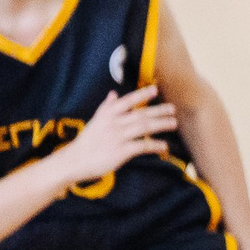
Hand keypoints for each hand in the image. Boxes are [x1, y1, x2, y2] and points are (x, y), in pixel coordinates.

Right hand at [61, 84, 176, 184]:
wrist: (75, 160)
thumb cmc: (88, 141)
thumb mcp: (95, 120)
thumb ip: (106, 107)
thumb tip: (113, 93)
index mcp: (107, 114)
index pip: (127, 101)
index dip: (142, 94)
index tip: (155, 89)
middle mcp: (113, 123)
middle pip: (140, 114)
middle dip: (158, 110)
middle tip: (173, 109)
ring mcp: (117, 137)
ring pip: (144, 127)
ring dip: (161, 124)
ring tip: (174, 123)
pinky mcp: (121, 152)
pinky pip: (142, 146)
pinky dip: (154, 145)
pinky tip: (164, 146)